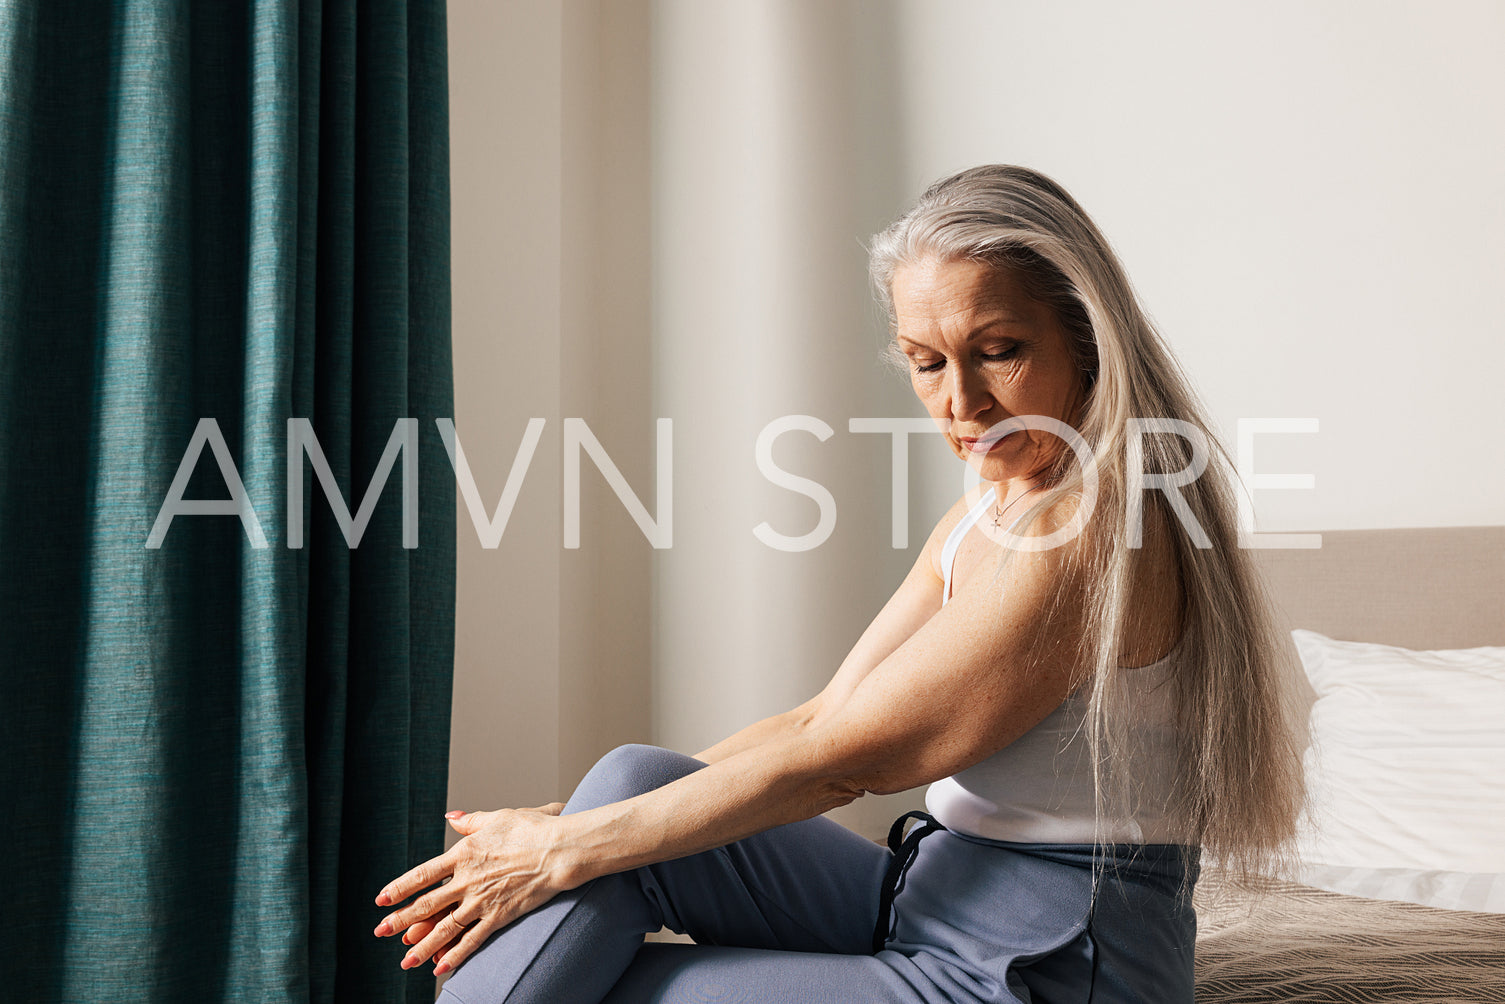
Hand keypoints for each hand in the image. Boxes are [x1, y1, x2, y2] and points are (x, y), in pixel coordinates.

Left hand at [373, 801, 569, 974]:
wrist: (560, 850)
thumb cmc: (533, 829)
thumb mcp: (498, 817)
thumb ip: (471, 821)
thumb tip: (451, 817)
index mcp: (464, 853)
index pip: (423, 874)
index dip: (400, 888)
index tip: (382, 899)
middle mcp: (468, 880)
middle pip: (428, 904)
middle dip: (401, 920)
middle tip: (380, 932)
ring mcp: (483, 901)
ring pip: (446, 928)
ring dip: (423, 946)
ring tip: (404, 961)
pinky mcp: (500, 916)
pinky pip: (473, 940)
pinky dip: (455, 955)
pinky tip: (440, 967)